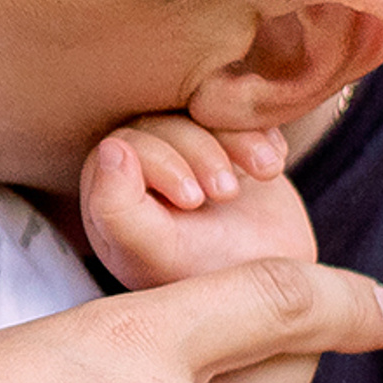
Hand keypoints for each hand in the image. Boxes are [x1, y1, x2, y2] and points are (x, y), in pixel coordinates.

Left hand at [81, 114, 315, 294]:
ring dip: (238, 136)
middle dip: (201, 152)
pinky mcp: (228, 138)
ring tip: (265, 172)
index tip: (193, 200)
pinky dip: (260, 130)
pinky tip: (271, 164)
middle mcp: (143, 161)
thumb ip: (118, 211)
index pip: (123, 143)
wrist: (271, 276)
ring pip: (203, 108)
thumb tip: (110, 149)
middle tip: (227, 193)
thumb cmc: (203, 274)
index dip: (160, 162)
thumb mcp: (156, 252)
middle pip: (164, 121)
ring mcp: (186, 145)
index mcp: (111, 187)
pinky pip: (241, 106)